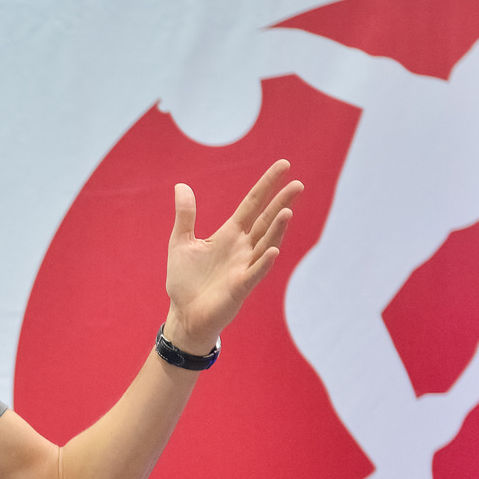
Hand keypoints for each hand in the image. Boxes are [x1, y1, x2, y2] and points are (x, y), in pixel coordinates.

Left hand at [164, 160, 302, 354]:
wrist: (184, 313)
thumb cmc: (185, 280)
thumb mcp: (181, 242)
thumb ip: (185, 215)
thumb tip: (181, 185)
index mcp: (230, 234)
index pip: (253, 204)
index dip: (267, 185)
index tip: (284, 165)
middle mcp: (243, 248)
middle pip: (266, 221)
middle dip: (281, 203)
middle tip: (298, 185)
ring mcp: (244, 266)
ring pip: (265, 244)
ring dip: (276, 229)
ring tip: (287, 211)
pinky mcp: (240, 286)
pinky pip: (255, 272)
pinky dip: (264, 261)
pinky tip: (273, 249)